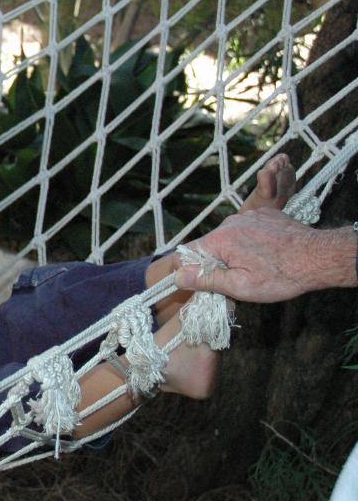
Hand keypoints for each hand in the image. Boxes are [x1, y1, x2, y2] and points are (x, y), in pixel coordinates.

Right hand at [176, 209, 355, 301]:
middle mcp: (230, 222)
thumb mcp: (241, 286)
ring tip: (257, 267)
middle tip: (237, 280)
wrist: (322, 257)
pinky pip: (246, 229)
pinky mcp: (265, 213)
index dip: (189, 270)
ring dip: (234, 253)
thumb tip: (178, 276)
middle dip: (216, 263)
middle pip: (208, 246)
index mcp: (220, 239)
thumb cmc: (282, 275)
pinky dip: (250, 242)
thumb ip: (207, 279)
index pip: (186, 253)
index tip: (202, 283)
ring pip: (228, 238)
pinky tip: (267, 254)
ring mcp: (249, 215)